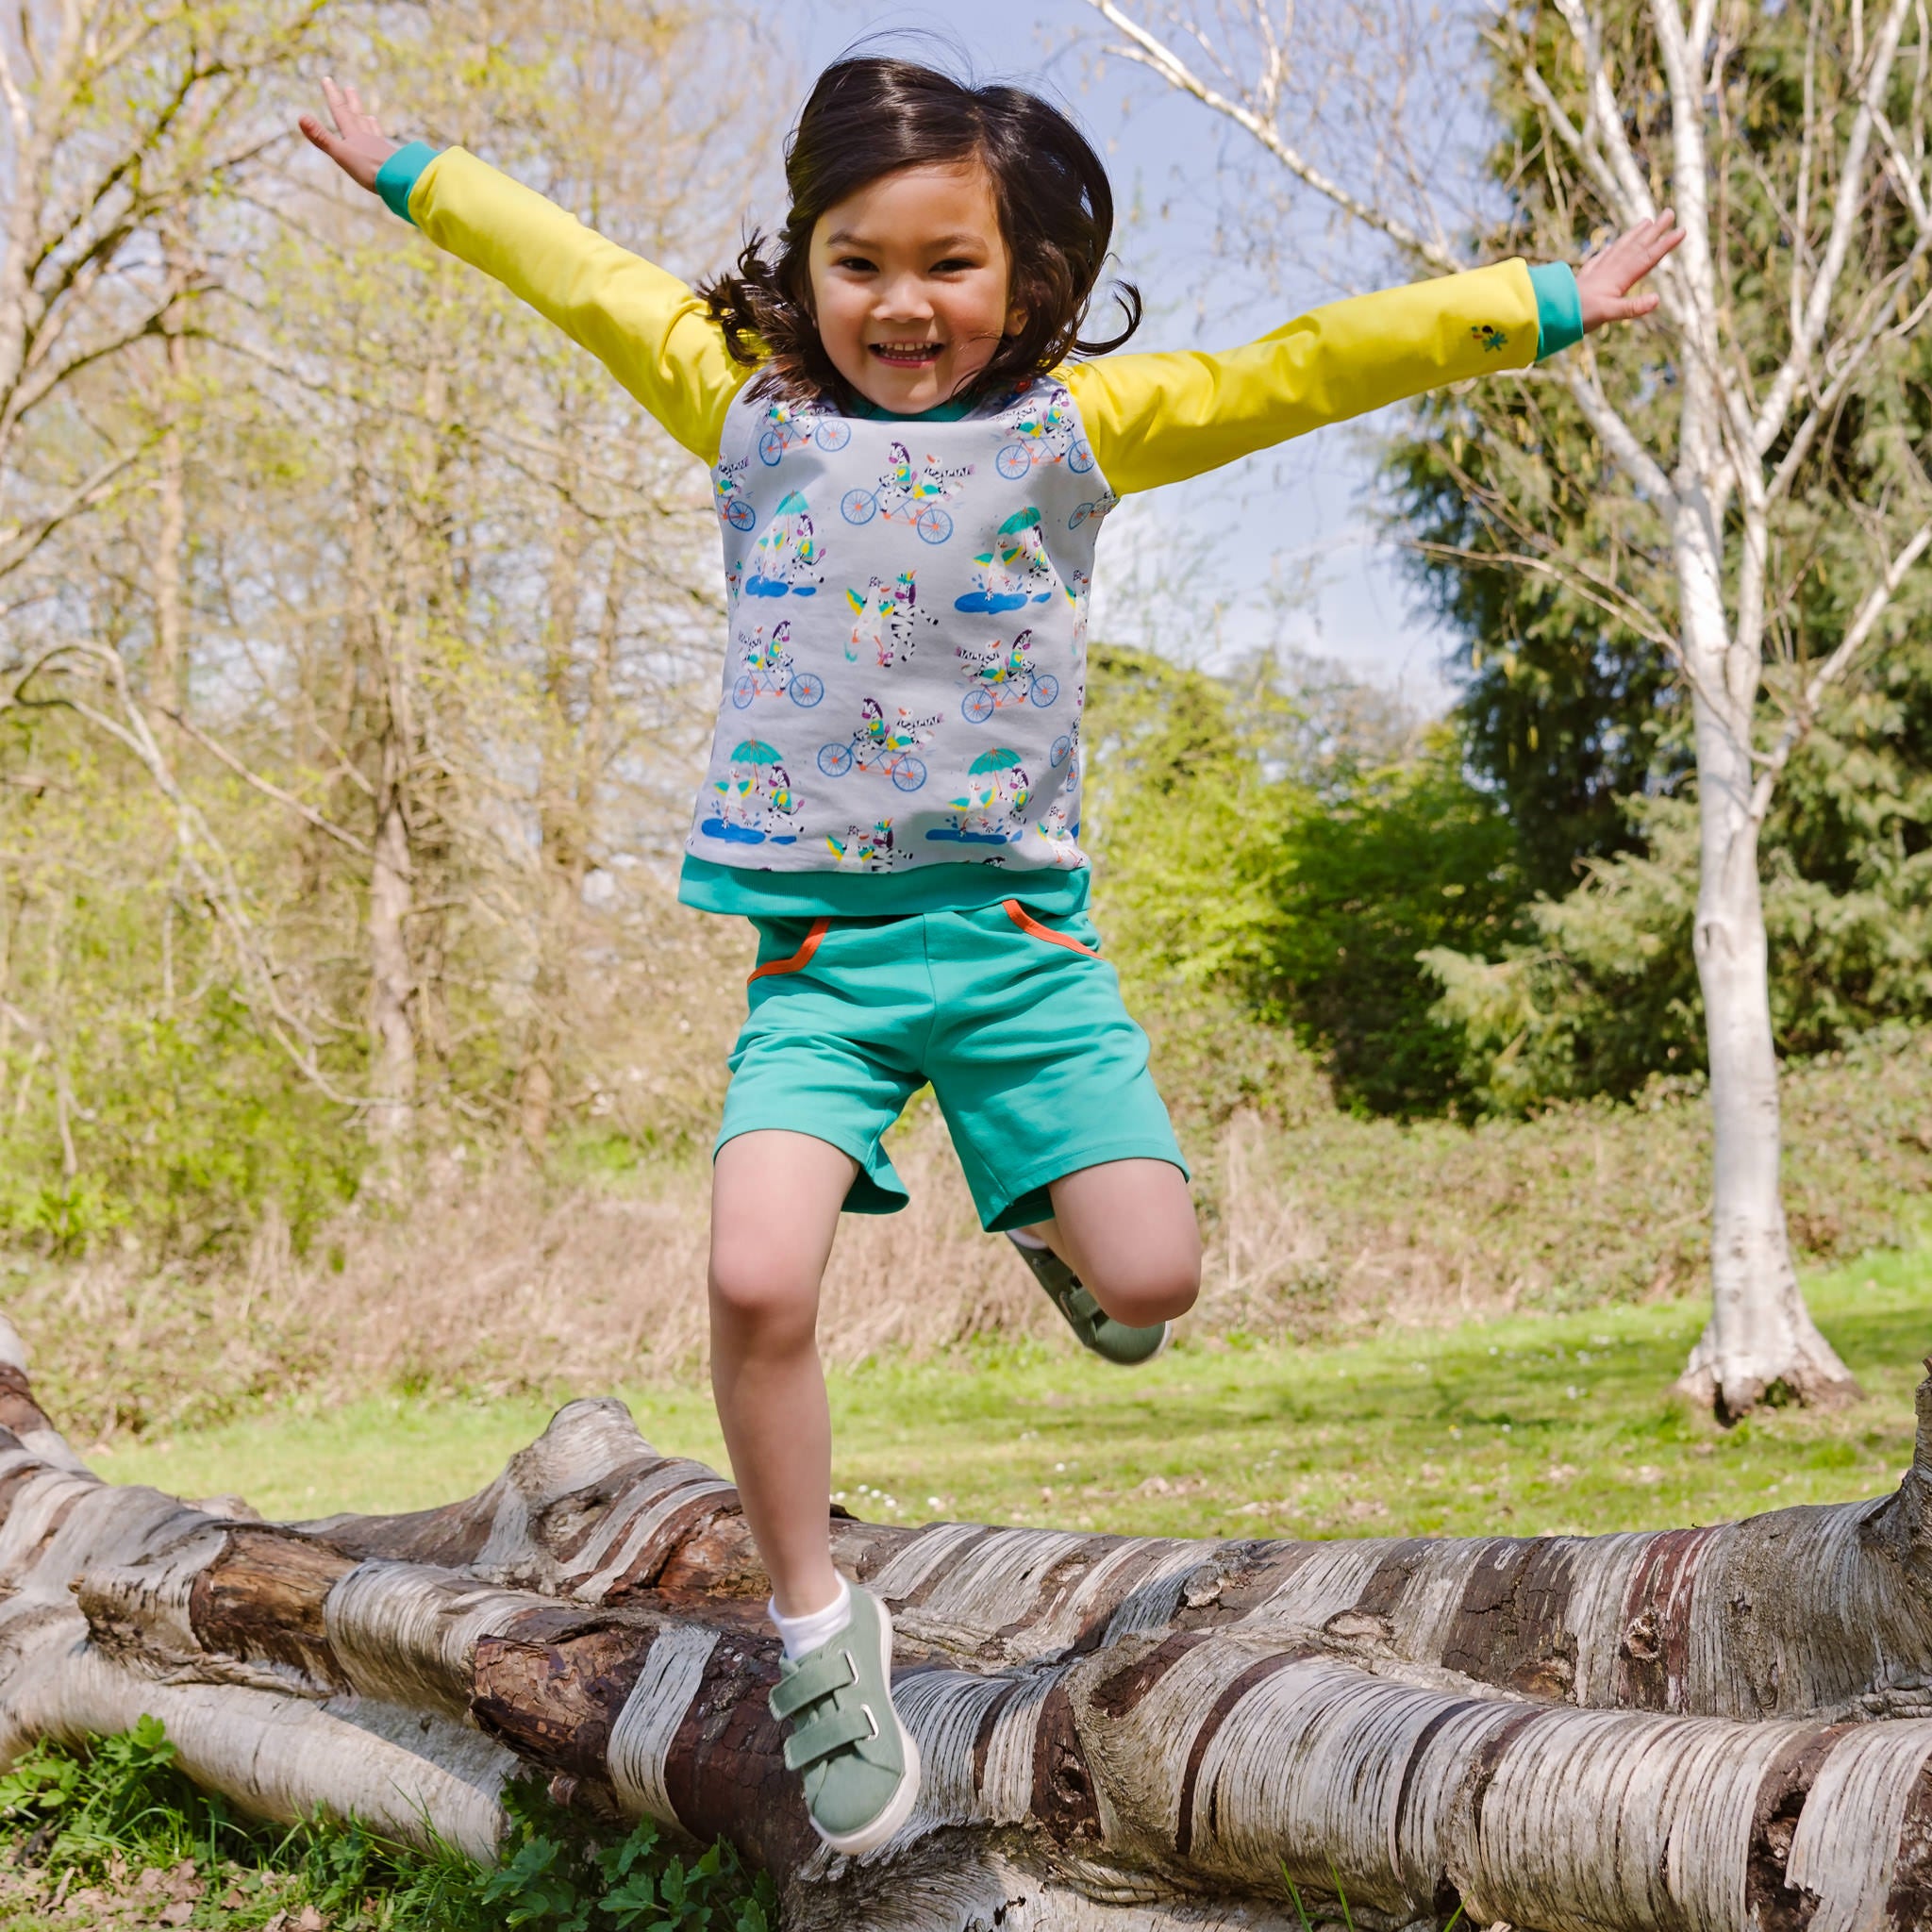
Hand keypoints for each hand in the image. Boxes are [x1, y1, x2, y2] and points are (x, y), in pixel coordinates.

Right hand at [298, 77, 398, 192]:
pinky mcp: (393, 161)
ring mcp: (381, 149)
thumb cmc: (369, 169)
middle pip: (358, 117)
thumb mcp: (342, 154)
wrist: (401, 180)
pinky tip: (387, 147)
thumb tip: (301, 117)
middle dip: (352, 103)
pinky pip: (385, 149)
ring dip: (369, 122)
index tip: (328, 80)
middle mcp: (368, 138)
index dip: (333, 95)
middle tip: (350, 89)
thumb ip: (322, 138)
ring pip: (373, 132)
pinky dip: (383, 144)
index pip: (340, 111)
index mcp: (354, 136)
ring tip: (369, 116)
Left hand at [1577, 211, 1684, 331]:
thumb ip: (1631, 307)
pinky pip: (1601, 258)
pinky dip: (1610, 250)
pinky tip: (1610, 247)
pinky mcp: (1584, 277)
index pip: (1647, 258)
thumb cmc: (1578, 315)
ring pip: (1619, 248)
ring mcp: (1596, 271)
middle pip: (1636, 246)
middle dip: (1654, 231)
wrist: (1549, 312)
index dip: (1665, 245)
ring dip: (1634, 235)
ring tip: (1646, 221)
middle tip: (1669, 213)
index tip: (1682, 230)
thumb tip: (1656, 299)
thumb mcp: (1607, 314)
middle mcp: (1609, 270)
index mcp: (1618, 277)